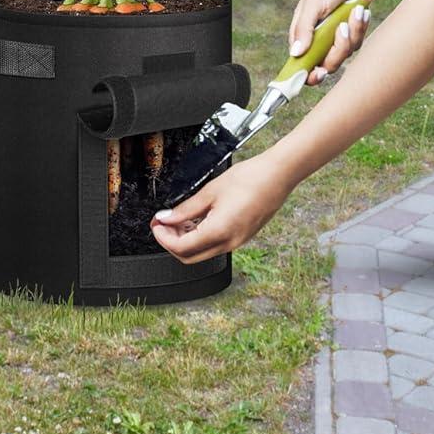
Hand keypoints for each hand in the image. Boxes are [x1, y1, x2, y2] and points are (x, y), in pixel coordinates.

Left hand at [149, 157, 288, 262]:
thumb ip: (185, 209)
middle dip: (171, 242)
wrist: (277, 176)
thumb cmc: (249, 179)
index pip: (181, 248)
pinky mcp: (242, 237)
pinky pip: (215, 245)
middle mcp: (229, 243)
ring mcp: (237, 242)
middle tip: (162, 223)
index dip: (163, 238)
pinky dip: (200, 237)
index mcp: (219, 232)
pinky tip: (196, 220)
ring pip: (202, 252)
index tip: (156, 224)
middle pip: (190, 256)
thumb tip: (166, 218)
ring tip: (177, 219)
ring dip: (186, 240)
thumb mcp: (210, 191)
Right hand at [288, 0, 381, 85]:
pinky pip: (356, 44)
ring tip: (354, 13)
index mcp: (302, 32)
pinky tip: (359, 12)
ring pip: (343, 56)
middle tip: (342, 30)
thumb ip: (304, 29)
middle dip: (337, 49)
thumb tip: (295, 53)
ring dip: (351, 34)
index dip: (307, 74)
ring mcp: (334, 39)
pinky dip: (359, 28)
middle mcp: (317, 39)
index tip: (318, 74)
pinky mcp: (350, 36)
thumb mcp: (314, 4)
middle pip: (325, 64)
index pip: (299, 62)